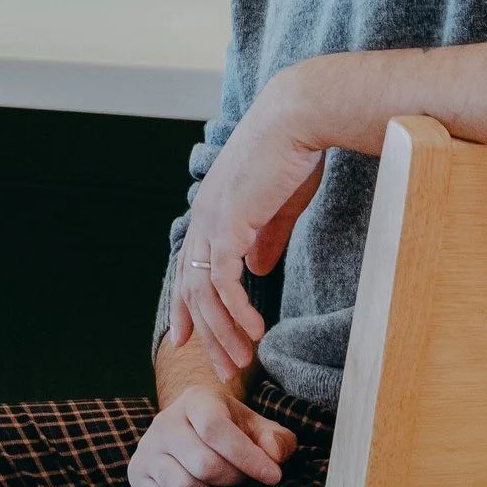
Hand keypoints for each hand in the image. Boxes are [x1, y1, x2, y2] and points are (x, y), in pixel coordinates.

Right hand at [129, 374, 298, 486]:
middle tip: (244, 479)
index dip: (247, 456)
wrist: (191, 430)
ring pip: (184, 486)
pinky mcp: (137, 474)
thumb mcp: (258, 428)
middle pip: (204, 464)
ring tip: (219, 483)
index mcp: (196, 400)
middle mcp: (165, 422)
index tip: (273, 476)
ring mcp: (147, 448)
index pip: (216, 429)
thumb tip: (273, 455)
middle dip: (233, 479)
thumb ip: (276, 439)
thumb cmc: (232, 431)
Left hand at [171, 74, 330, 374]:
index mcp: (212, 213)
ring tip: (242, 360)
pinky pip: (226, 285)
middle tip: (224, 368)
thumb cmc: (293, 155)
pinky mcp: (229, 227)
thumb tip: (257, 270)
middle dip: (206, 334)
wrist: (299, 119)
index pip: (190, 269)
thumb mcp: (278, 206)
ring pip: (206, 295)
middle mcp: (203, 220)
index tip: (189, 339)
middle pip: (193, 290)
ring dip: (224, 333)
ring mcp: (212, 224)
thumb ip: (264, 238)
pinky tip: (255, 333)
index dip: (187, 307)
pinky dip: (237, 314)